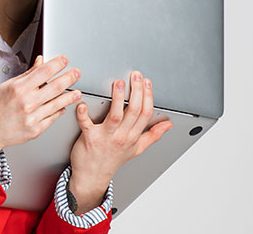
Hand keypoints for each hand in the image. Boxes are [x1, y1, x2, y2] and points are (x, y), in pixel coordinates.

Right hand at [0, 55, 82, 173]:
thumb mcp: (6, 86)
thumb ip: (26, 75)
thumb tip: (40, 63)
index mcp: (18, 89)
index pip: (44, 72)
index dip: (57, 64)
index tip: (64, 60)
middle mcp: (27, 103)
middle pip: (56, 87)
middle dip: (69, 78)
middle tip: (76, 73)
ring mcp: (32, 117)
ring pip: (58, 104)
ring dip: (70, 97)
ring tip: (77, 92)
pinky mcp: (36, 130)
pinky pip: (52, 118)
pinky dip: (59, 110)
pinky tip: (62, 106)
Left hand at [67, 71, 173, 212]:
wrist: (93, 176)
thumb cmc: (112, 160)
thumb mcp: (137, 149)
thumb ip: (153, 135)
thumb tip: (168, 125)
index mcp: (133, 136)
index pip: (145, 114)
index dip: (148, 96)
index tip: (147, 82)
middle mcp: (122, 136)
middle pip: (134, 111)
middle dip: (136, 91)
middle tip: (136, 76)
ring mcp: (106, 137)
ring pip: (115, 115)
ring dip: (117, 98)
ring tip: (118, 83)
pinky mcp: (89, 138)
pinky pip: (87, 124)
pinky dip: (84, 114)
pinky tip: (84, 104)